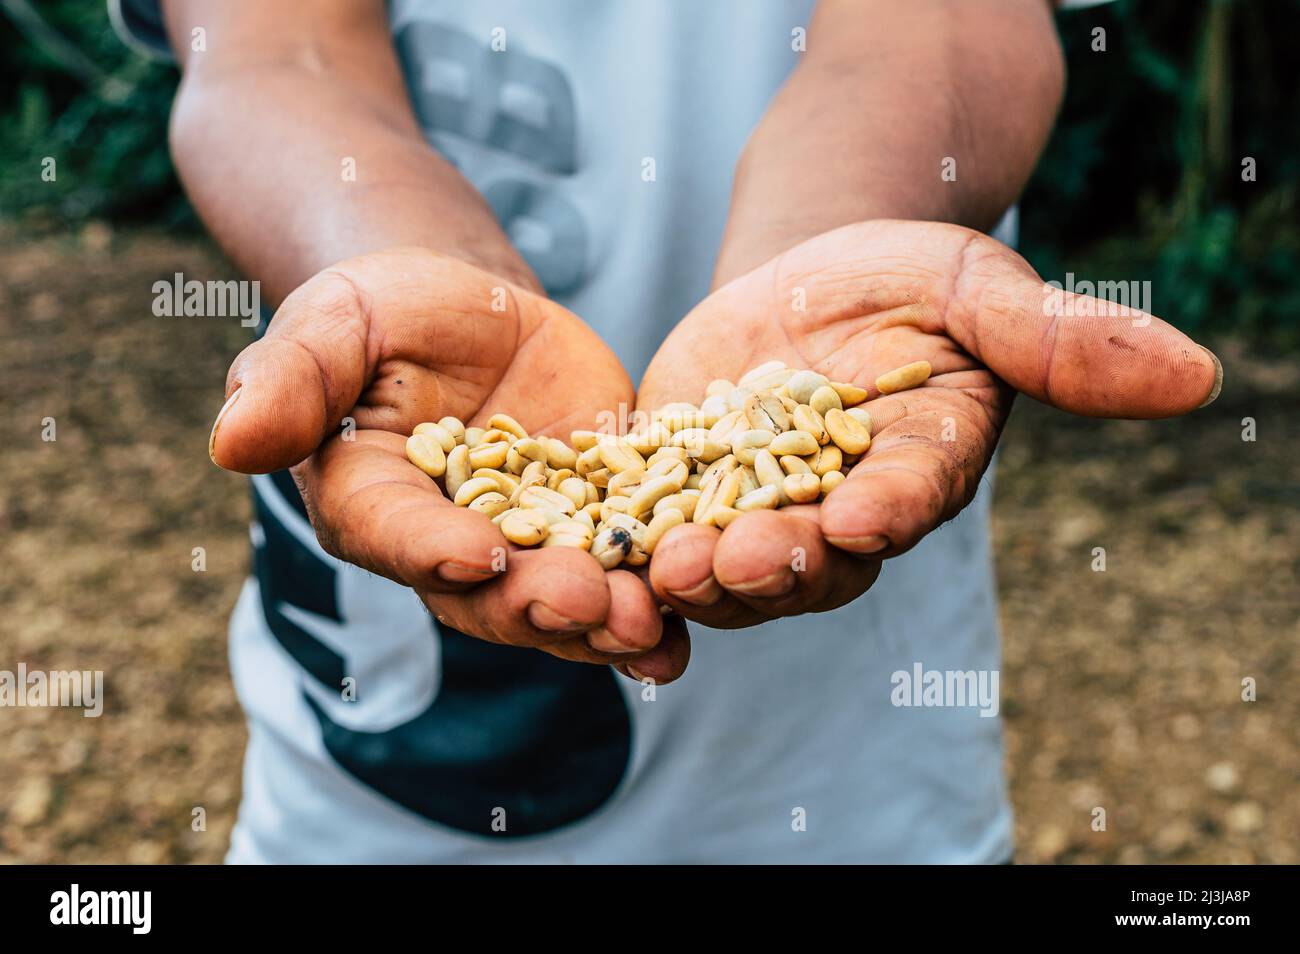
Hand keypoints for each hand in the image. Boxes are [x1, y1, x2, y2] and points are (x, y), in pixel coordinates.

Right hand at [208, 247, 689, 680]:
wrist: (475, 314)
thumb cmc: (389, 312)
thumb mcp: (338, 320)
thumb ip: (291, 379)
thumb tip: (231, 444)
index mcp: (372, 501)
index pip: (395, 534)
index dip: (432, 549)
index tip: (475, 553)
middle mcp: (447, 546)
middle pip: (488, 593)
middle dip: (538, 604)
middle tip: (589, 604)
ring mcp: (527, 546)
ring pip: (562, 600)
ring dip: (605, 623)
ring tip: (651, 630)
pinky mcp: (594, 528)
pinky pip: (622, 571)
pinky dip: (654, 604)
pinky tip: (687, 632)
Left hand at [637, 220, 1220, 626]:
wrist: (807, 274)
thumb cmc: (906, 276)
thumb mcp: (978, 287)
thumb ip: (1062, 338)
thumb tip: (1200, 372)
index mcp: (919, 467)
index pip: (911, 495)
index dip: (890, 506)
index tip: (866, 512)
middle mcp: (841, 512)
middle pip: (814, 555)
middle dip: (779, 563)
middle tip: (739, 563)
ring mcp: (756, 511)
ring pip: (729, 563)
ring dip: (697, 578)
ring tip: (661, 573)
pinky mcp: (680, 496)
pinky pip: (656, 533)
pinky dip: (630, 555)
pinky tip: (598, 570)